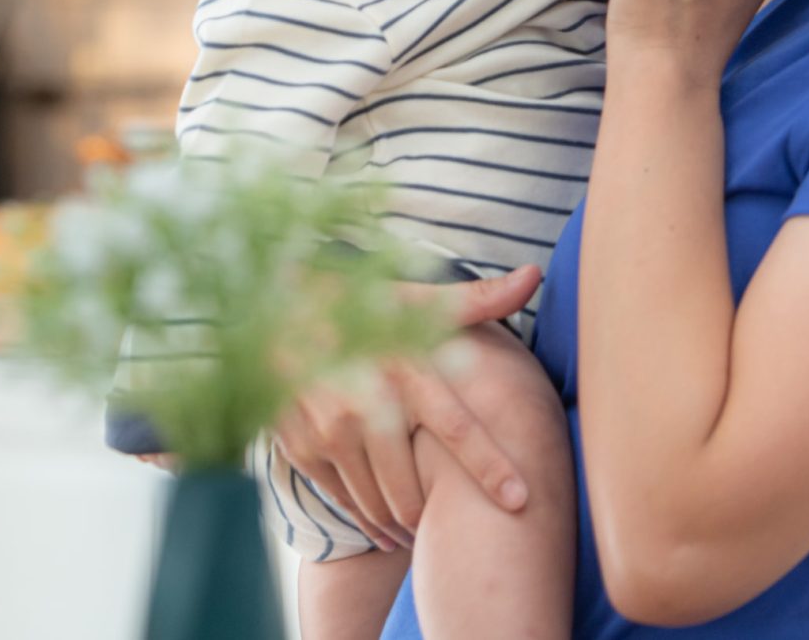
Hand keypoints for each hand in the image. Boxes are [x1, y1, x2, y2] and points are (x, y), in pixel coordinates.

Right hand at [270, 266, 542, 549]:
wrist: (273, 306)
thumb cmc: (360, 305)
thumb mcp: (414, 299)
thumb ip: (478, 300)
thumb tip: (535, 275)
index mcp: (404, 368)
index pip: (458, 428)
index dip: (490, 467)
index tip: (520, 499)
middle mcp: (366, 401)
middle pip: (411, 488)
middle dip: (430, 515)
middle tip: (450, 527)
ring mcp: (328, 428)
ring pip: (377, 501)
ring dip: (400, 524)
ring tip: (417, 534)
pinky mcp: (302, 445)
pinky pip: (343, 498)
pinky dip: (365, 517)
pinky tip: (382, 527)